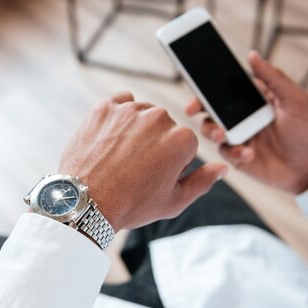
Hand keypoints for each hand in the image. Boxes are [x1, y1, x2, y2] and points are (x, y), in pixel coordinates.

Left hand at [60, 92, 227, 230]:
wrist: (84, 201)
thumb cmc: (130, 204)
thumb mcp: (174, 201)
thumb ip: (203, 181)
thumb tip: (223, 167)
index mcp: (181, 139)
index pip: (185, 145)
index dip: (172, 163)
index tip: (154, 176)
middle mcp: (158, 118)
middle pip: (164, 127)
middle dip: (155, 144)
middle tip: (135, 169)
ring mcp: (129, 110)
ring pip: (143, 114)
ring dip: (136, 130)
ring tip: (121, 157)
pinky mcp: (105, 107)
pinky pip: (120, 103)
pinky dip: (118, 117)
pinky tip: (111, 139)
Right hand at [185, 51, 307, 193]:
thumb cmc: (306, 133)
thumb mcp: (295, 101)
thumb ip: (274, 77)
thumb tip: (252, 55)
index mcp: (252, 100)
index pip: (226, 89)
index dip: (209, 86)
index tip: (198, 85)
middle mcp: (241, 117)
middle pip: (211, 108)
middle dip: (198, 107)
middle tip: (192, 109)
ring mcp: (237, 137)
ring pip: (211, 129)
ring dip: (212, 130)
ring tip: (223, 135)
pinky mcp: (236, 156)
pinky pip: (224, 152)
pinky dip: (234, 152)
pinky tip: (250, 153)